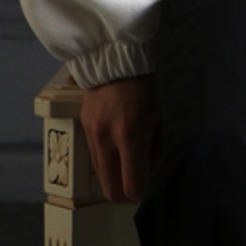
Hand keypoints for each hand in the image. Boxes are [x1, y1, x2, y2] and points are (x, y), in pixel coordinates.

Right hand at [79, 73, 161, 202]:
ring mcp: (91, 133)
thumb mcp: (161, 114)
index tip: (151, 186)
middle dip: (126, 194)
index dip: (143, 193)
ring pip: (100, 175)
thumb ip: (157, 147)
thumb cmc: (148, 80)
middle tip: (140, 183)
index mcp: (129, 136)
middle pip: (110, 190)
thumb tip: (152, 170)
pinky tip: (120, 144)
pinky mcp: (84, 125)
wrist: (118, 52)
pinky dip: (108, 159)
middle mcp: (106, 139)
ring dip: (115, 176)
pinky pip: (95, 155)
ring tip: (132, 159)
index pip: (132, 186)